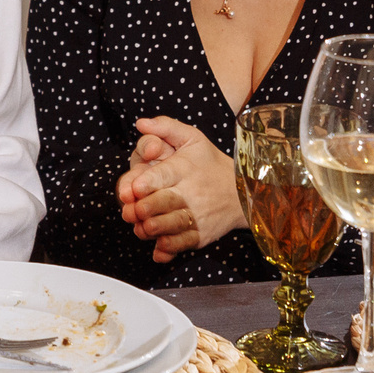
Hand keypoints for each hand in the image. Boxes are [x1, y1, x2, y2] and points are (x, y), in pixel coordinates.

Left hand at [114, 117, 244, 264]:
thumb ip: (165, 127)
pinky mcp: (202, 234)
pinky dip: (170, 248)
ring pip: (173, 225)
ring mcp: (197, 215)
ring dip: (154, 229)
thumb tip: (140, 123)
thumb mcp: (192, 137)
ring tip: (141, 228)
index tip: (135, 189)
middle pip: (165, 202)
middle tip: (131, 211)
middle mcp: (191, 192)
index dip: (148, 182)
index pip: (164, 174)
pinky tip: (158, 248)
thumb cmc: (209, 163)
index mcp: (185, 168)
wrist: (242, 191)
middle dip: (145, 208)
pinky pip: (185, 243)